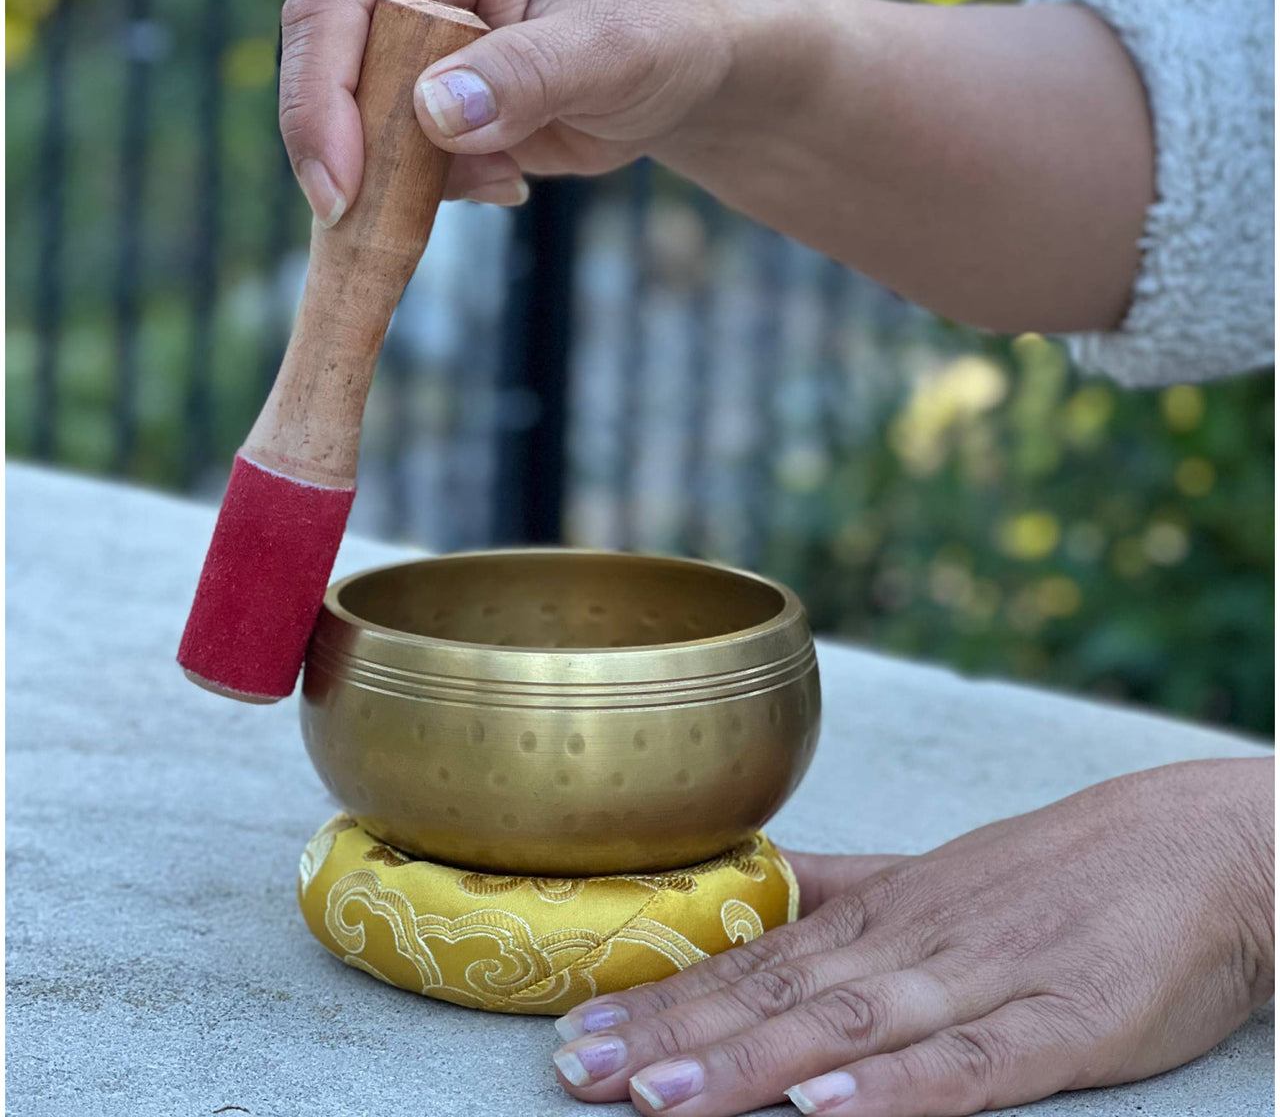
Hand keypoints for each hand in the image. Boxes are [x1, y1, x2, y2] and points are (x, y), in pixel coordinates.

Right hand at [279, 0, 734, 215]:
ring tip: (507, 172)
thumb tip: (433, 112)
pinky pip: (395, 160)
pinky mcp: (426, 103)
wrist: (678, 73)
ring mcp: (413, 43)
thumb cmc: (655, 32)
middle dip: (357, 153)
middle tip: (397, 216)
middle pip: (327, 69)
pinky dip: (441, 188)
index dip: (320, 97)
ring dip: (413, 177)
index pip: (338, 3)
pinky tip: (510, 176)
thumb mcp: (608, 50)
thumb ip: (525, 75)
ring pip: (356, 126)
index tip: (340, 188)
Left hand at [551, 758, 1272, 1115]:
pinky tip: (826, 1109)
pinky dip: (894, 1091)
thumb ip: (843, 890)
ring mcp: (977, 983)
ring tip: (658, 1095)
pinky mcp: (1057, 1027)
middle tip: (575, 1068)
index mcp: (878, 915)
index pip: (748, 963)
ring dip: (746, 1064)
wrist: (1193, 846)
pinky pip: (965, 1069)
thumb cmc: (1055, 872)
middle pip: (773, 998)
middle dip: (670, 1036)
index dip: (660, 998)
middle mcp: (907, 945)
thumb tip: (757, 884)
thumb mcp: (933, 877)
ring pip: (844, 1030)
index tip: (575, 1027)